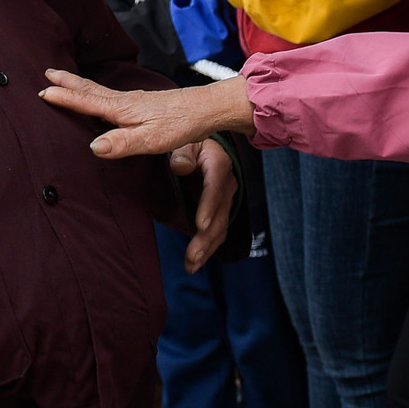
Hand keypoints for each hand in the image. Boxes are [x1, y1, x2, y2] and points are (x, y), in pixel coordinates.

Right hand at [40, 69, 253, 157]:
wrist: (206, 109)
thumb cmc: (181, 125)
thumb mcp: (152, 140)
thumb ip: (122, 144)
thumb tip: (93, 147)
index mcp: (122, 109)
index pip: (87, 101)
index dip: (64, 97)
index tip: (42, 91)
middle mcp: (125, 101)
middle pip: (89, 89)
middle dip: (67, 82)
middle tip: (46, 73)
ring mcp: (133, 101)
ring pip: (98, 90)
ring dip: (79, 85)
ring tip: (64, 80)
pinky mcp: (142, 103)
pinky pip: (109, 95)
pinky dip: (94, 91)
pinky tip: (99, 98)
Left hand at [172, 138, 237, 271]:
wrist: (204, 149)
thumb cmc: (191, 145)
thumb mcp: (185, 142)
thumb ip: (182, 154)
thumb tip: (181, 168)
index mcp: (219, 165)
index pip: (215, 187)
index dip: (208, 206)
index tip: (200, 225)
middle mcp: (227, 185)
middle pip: (219, 215)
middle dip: (206, 237)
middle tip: (191, 256)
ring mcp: (225, 201)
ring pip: (220, 228)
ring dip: (206, 248)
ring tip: (191, 265)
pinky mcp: (220, 213)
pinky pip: (217, 234)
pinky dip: (207, 250)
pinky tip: (194, 264)